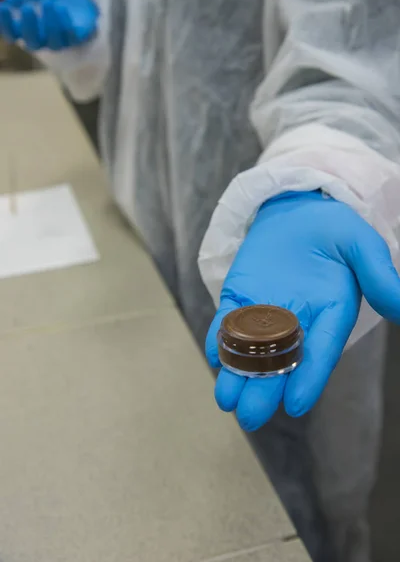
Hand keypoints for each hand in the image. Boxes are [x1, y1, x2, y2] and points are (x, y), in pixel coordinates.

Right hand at [0, 0, 97, 50]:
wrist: (76, 0)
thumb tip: (12, 1)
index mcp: (27, 30)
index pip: (12, 34)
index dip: (6, 24)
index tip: (4, 8)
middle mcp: (42, 41)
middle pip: (32, 43)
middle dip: (29, 26)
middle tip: (27, 8)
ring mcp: (59, 42)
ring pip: (53, 43)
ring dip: (50, 24)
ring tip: (47, 3)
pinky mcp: (76, 39)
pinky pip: (71, 37)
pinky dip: (65, 24)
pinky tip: (60, 8)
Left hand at [206, 191, 399, 430]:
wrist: (298, 207)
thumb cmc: (332, 227)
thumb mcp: (360, 244)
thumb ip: (378, 274)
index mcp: (330, 313)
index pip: (320, 351)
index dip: (309, 377)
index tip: (295, 405)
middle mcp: (297, 319)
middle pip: (281, 360)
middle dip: (265, 388)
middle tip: (249, 416)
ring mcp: (265, 310)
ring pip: (251, 348)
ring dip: (238, 373)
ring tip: (227, 399)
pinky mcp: (240, 297)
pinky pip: (229, 321)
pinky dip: (221, 338)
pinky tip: (215, 356)